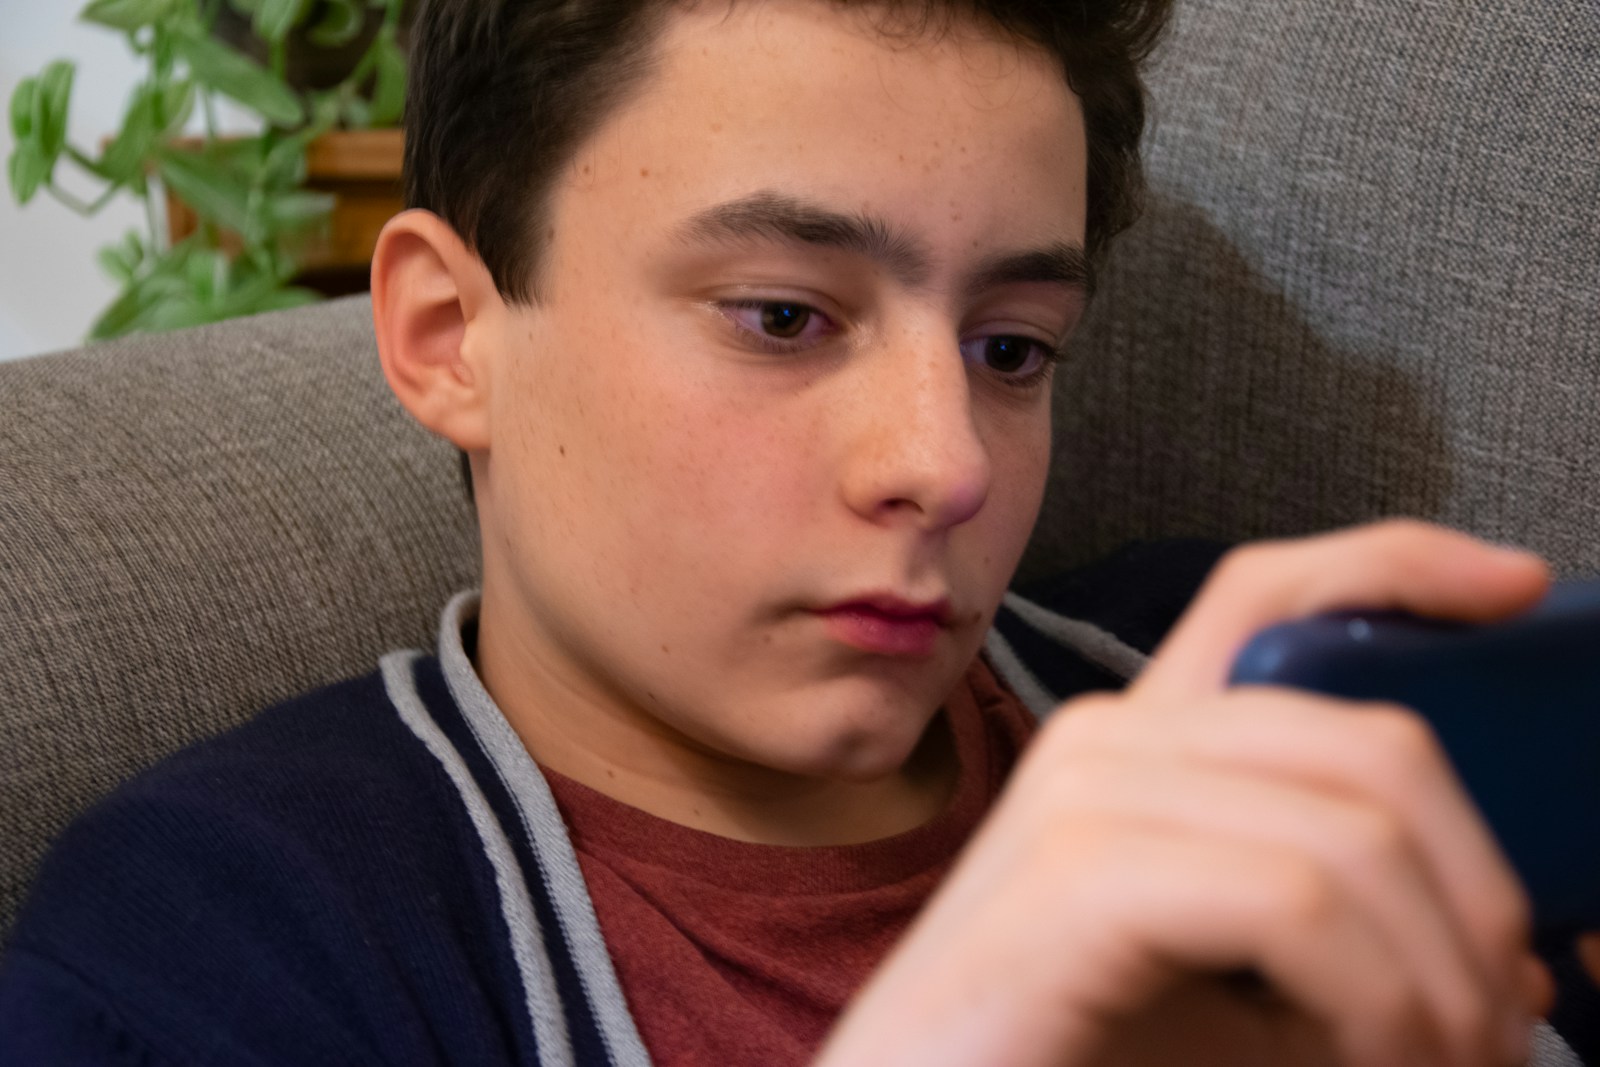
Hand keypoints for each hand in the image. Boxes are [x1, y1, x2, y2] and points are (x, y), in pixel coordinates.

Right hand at [819, 521, 1552, 1066]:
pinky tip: (1366, 1061)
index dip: (1399, 563)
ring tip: (1435, 1063)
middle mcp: (1110, 738)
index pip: (1268, 594)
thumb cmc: (1076, 1048)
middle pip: (1366, 737)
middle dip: (1476, 890)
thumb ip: (1351, 937)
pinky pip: (1297, 902)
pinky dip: (1376, 1003)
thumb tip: (1507, 963)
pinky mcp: (1078, 871)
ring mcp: (1088, 792)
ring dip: (1437, 978)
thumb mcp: (1239, 978)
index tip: (1513, 590)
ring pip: (1353, 831)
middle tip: (1496, 1019)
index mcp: (1142, 743)